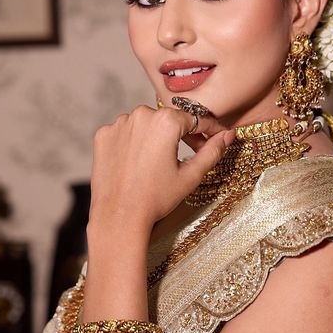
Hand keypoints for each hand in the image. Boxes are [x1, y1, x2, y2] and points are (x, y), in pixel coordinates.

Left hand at [88, 104, 234, 243]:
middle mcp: (141, 115)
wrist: (119, 217)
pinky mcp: (104, 135)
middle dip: (184, 134)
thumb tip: (228, 135)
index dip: (211, 129)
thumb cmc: (156, 198)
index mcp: (166, 122)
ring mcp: (119, 124)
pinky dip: (134, 142)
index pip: (196, 120)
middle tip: (193, 152)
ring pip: (147, 124)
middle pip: (171, 120)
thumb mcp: (191, 175)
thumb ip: (212, 151)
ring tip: (162, 161)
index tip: (220, 135)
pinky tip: (139, 162)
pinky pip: (126, 132)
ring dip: (157, 137)